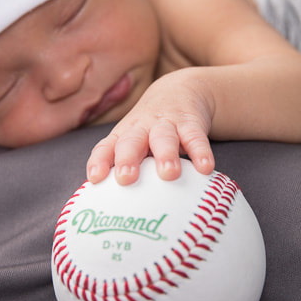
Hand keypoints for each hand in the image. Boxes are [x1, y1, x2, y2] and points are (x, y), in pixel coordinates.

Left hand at [86, 70, 214, 185]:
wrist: (179, 90)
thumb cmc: (150, 129)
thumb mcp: (135, 142)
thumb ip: (126, 168)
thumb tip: (114, 210)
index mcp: (124, 135)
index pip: (106, 147)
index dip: (100, 161)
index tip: (96, 178)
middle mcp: (142, 129)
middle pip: (131, 142)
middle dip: (127, 159)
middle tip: (126, 178)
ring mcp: (166, 124)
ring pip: (163, 138)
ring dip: (165, 155)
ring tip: (169, 174)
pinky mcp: (191, 122)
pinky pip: (196, 137)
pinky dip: (201, 152)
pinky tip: (205, 168)